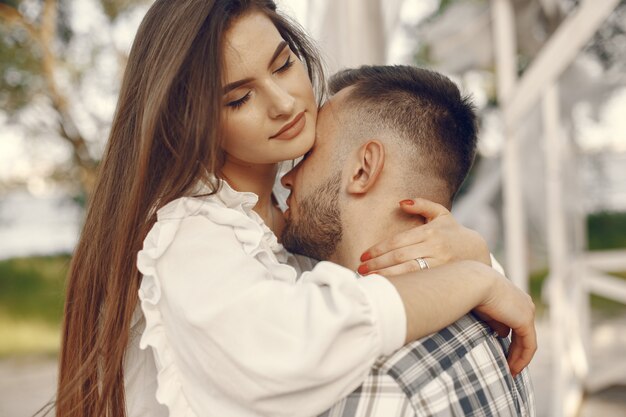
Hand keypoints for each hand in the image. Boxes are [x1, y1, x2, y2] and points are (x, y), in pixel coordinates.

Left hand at [358, 198, 490, 275]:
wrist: (479, 253)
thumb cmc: (454, 232)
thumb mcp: (441, 214)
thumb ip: (421, 204)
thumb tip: (401, 202)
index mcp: (430, 231)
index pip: (398, 241)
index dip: (379, 249)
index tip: (364, 256)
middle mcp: (435, 247)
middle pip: (400, 256)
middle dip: (378, 264)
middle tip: (361, 270)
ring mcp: (440, 264)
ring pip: (409, 271)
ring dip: (387, 276)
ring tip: (370, 280)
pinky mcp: (443, 278)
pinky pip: (419, 282)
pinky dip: (403, 284)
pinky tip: (390, 287)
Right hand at [474, 272, 536, 376]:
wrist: (474, 283)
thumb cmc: (472, 292)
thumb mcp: (486, 310)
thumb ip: (496, 322)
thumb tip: (502, 334)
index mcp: (515, 298)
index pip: (516, 323)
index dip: (511, 340)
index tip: (503, 353)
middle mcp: (525, 304)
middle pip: (523, 333)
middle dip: (516, 351)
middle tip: (509, 367)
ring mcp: (527, 311)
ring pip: (527, 341)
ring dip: (519, 357)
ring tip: (510, 371)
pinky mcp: (526, 321)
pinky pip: (529, 345)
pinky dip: (523, 358)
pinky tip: (514, 368)